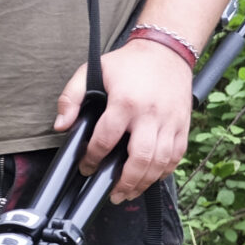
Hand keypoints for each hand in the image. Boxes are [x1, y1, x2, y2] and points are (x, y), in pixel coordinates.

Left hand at [53, 39, 193, 202]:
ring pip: (160, 162)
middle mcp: (150, 114)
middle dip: (124, 181)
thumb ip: (71, 98)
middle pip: (140, 158)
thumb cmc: (128, 63)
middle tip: (112, 193)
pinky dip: (164, 172)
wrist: (166, 50)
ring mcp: (170, 121)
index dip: (93, 158)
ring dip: (144, 182)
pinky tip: (150, 179)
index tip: (86, 166)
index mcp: (125, 102)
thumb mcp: (91, 71)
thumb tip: (61, 125)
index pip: (106, 139)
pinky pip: (176, 156)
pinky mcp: (183, 125)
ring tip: (128, 192)